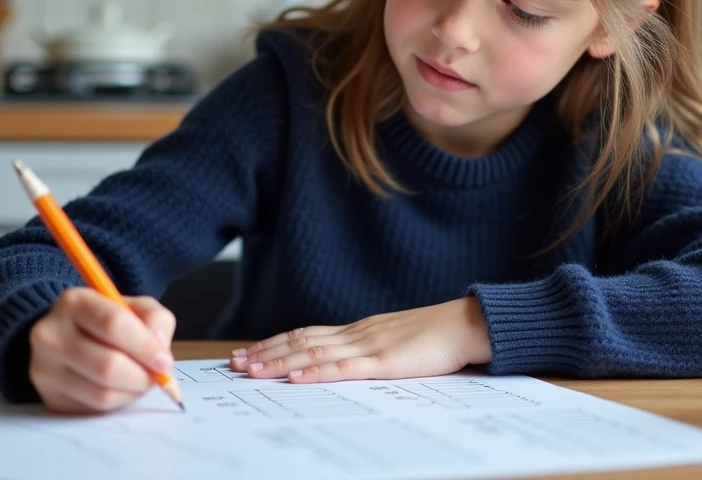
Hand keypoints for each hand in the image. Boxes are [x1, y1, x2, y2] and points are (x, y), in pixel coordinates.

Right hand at [28, 287, 176, 412]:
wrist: (69, 338)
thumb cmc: (108, 321)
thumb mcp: (135, 307)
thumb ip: (155, 319)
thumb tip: (159, 348)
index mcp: (74, 302)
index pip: (113, 324)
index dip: (145, 346)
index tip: (164, 361)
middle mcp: (50, 334)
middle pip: (107, 365)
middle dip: (142, 376)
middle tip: (156, 377)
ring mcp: (44, 369)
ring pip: (101, 393)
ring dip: (132, 392)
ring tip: (140, 381)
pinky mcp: (49, 397)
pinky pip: (93, 409)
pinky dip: (118, 402)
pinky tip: (121, 389)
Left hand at [229, 297, 491, 382]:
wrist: (467, 325)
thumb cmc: (437, 337)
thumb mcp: (396, 342)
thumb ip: (370, 351)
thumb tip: (345, 362)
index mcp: (360, 329)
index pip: (307, 334)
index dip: (275, 343)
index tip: (248, 352)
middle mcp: (357, 333)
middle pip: (301, 342)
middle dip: (265, 353)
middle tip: (234, 364)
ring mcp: (369, 346)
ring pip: (313, 354)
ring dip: (279, 363)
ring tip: (251, 371)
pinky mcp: (384, 362)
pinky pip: (343, 368)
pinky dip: (315, 372)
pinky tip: (295, 377)